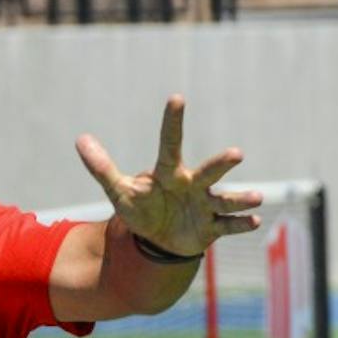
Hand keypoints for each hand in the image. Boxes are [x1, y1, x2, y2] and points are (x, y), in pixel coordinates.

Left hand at [75, 95, 260, 257]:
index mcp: (169, 174)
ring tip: (256, 198)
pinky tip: (255, 221)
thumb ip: (102, 168)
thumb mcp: (120, 192)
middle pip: (208, 172)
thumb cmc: (142, 209)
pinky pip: (228, 225)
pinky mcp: (211, 227)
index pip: (169, 145)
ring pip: (224, 199)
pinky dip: (241, 224)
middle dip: (221, 164)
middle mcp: (192, 185)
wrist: (158, 239)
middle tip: (236, 154)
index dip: (172, 123)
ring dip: (240, 198)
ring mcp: (204, 206)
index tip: (176, 98)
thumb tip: (80, 139)